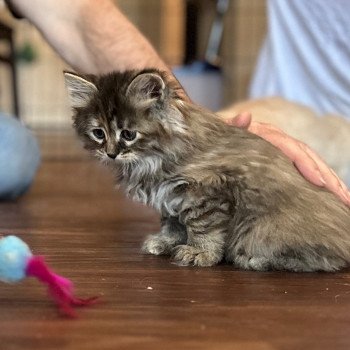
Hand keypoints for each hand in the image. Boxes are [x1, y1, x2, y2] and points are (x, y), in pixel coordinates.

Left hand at [227, 112, 349, 206]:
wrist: (222, 136)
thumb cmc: (221, 139)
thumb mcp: (224, 133)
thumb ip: (233, 127)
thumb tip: (244, 117)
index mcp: (268, 135)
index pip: (292, 149)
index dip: (306, 165)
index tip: (319, 182)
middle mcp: (282, 142)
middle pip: (311, 158)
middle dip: (330, 179)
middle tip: (345, 201)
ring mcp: (285, 152)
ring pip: (315, 165)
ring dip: (333, 184)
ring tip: (347, 203)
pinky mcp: (286, 162)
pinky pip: (308, 172)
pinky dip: (323, 185)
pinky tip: (334, 200)